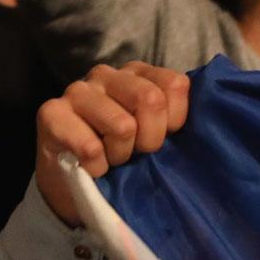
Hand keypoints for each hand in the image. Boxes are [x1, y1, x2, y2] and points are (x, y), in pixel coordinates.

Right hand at [35, 63, 189, 224]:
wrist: (74, 186)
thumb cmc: (122, 156)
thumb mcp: (155, 134)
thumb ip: (175, 116)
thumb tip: (209, 109)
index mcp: (137, 73)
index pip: (175, 85)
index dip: (175, 121)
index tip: (164, 140)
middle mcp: (106, 75)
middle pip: (150, 100)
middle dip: (149, 140)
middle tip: (136, 154)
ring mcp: (76, 91)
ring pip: (122, 125)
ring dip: (119, 155)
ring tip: (111, 159)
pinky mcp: (50, 113)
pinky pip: (90, 146)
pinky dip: (96, 166)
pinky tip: (89, 167)